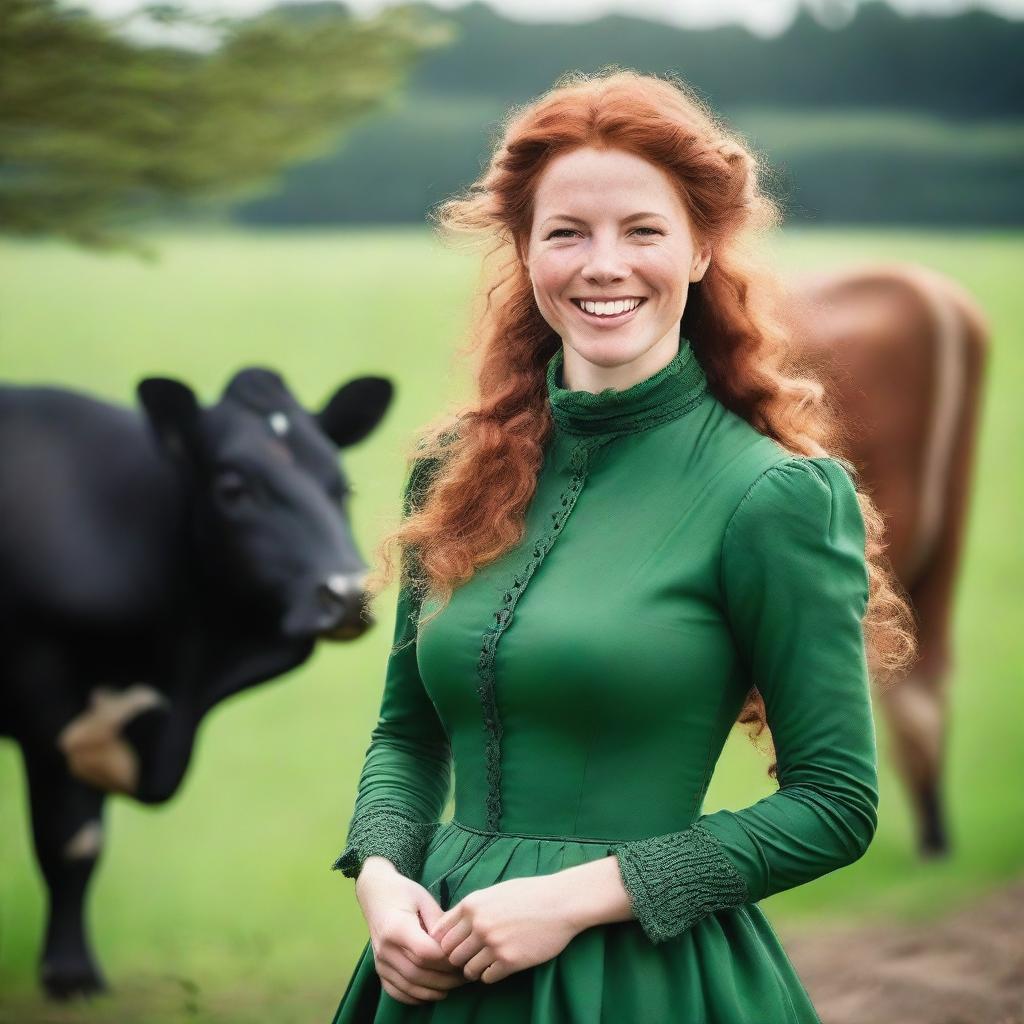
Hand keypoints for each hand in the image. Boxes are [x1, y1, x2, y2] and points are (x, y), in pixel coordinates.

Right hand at [355, 857, 468, 1005]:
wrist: (375, 894)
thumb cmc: (403, 892)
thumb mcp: (424, 899)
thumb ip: (439, 922)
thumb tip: (455, 945)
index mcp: (396, 927)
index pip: (425, 952)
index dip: (446, 958)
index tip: (463, 956)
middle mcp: (385, 948)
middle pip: (418, 973)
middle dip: (446, 978)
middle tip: (465, 974)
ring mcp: (380, 961)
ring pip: (409, 986)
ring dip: (435, 990)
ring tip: (454, 984)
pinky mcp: (379, 970)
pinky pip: (397, 992)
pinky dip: (416, 997)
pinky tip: (433, 992)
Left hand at [426, 874, 581, 984]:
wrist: (560, 902)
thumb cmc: (529, 894)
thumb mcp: (494, 892)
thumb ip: (471, 908)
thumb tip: (450, 926)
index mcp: (471, 905)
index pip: (441, 933)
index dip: (446, 942)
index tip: (457, 945)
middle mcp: (478, 924)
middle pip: (450, 954)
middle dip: (458, 958)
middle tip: (470, 957)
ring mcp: (493, 944)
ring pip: (466, 969)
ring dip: (473, 969)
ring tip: (486, 962)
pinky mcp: (509, 961)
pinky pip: (486, 978)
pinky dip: (489, 975)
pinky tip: (499, 966)